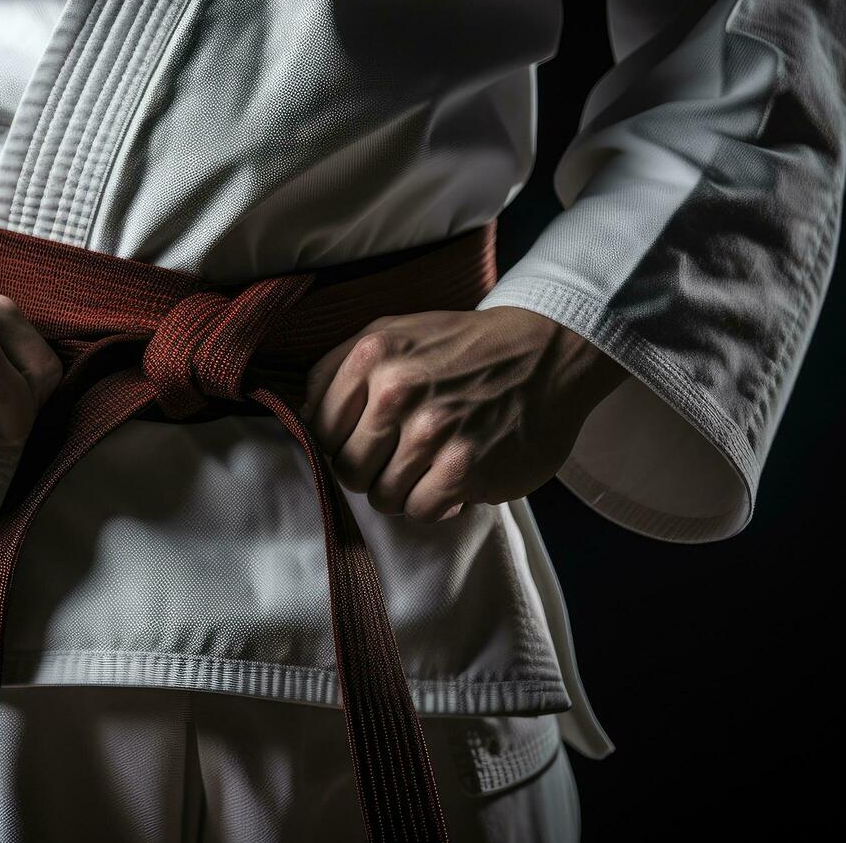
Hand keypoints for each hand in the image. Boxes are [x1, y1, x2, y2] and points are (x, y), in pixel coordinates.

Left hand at [300, 306, 627, 520]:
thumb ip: (342, 371)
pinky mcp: (464, 468)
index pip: (317, 426)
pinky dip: (435, 503)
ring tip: (430, 465)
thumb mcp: (394, 334)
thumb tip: (300, 420)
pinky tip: (453, 480)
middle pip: (346, 467)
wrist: (545, 352)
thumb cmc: (462, 349)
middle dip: (370, 469)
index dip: (337, 441)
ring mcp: (431, 431)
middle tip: (401, 456)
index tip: (363, 439)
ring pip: (381, 495)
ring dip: (404, 489)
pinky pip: (420, 510)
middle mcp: (396, 390)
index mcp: (371, 354)